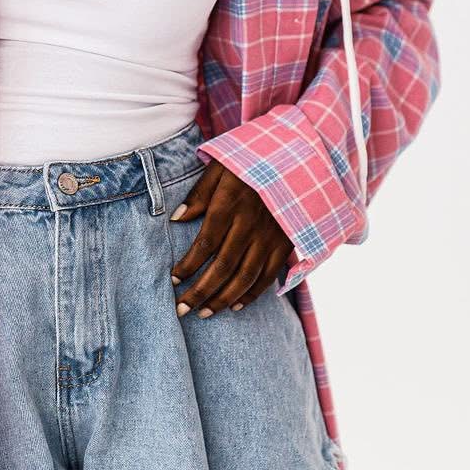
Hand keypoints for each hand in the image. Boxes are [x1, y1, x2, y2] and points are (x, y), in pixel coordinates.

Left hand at [169, 160, 292, 316]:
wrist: (296, 157)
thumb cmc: (251, 161)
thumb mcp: (220, 166)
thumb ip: (199, 194)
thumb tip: (176, 218)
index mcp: (231, 205)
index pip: (205, 244)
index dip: (188, 265)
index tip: (173, 280)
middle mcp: (251, 225)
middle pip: (223, 267)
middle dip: (201, 292)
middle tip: (182, 310)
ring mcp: (271, 237)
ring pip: (245, 277)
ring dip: (223, 299)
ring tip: (204, 313)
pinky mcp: (286, 243)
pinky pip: (268, 276)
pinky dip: (252, 294)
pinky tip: (235, 305)